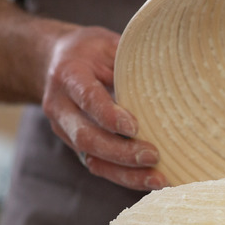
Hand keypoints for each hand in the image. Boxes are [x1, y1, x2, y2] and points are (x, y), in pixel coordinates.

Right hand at [41, 26, 168, 189]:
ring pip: (92, 159)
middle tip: (154, 155)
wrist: (54, 63)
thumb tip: (171, 71)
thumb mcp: (107, 43)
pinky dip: (125, 177)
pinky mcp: (77, 147)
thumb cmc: (90, 51)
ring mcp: (66, 130)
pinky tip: (150, 182)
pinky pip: (99, 167)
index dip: (108, 114)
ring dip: (126, 173)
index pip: (87, 98)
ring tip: (158, 180)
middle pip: (86, 137)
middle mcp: (61, 107)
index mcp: (68, 75)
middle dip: (121, 152)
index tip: (134, 127)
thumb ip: (129, 60)